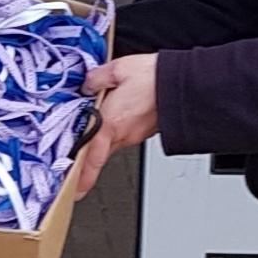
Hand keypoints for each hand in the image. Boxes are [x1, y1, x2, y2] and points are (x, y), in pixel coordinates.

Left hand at [77, 54, 160, 197]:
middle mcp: (124, 133)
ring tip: (87, 143)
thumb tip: (87, 84)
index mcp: (111, 121)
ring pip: (111, 144)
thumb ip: (97, 78)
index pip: (90, 154)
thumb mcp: (118, 70)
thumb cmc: (155, 79)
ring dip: (99, 145)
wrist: (185, 84)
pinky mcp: (144, 130)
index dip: (80, 174)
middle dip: (86, 163)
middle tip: (73, 173)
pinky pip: (123, 135)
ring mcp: (135, 134)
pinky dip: (114, 134)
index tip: (73, 188)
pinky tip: (111, 123)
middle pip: (98, 154)